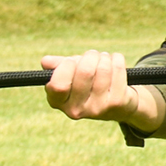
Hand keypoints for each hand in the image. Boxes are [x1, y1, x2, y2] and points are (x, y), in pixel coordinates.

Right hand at [41, 50, 165, 131]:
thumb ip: (57, 67)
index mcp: (59, 102)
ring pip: (103, 69)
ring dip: (104, 57)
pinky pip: (117, 70)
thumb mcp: (71, 75)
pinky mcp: (117, 103)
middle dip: (90, 56)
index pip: (58, 85)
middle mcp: (76, 110)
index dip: (66, 66)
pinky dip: (117, 59)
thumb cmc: (89, 84)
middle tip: (93, 55)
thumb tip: (45, 61)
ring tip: (105, 59)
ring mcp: (98, 108)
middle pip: (84, 72)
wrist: (120, 105)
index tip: (71, 61)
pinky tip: (116, 61)